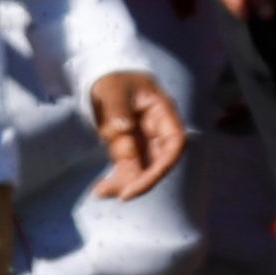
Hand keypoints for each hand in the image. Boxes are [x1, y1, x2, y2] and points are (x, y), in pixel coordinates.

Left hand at [87, 70, 185, 199]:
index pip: (174, 143)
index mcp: (162, 113)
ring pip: (143, 169)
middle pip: (160, 161)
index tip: (142, 181)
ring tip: (101, 192)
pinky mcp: (129, 149)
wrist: (102, 79)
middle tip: (122, 195)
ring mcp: (144, 141)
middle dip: (143, 180)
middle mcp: (158, 130)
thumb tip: (124, 130)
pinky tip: (100, 190)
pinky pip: (127, 169)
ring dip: (126, 183)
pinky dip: (116, 180)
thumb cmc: (112, 80)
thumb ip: (118, 108)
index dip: (163, 165)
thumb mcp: (113, 90)